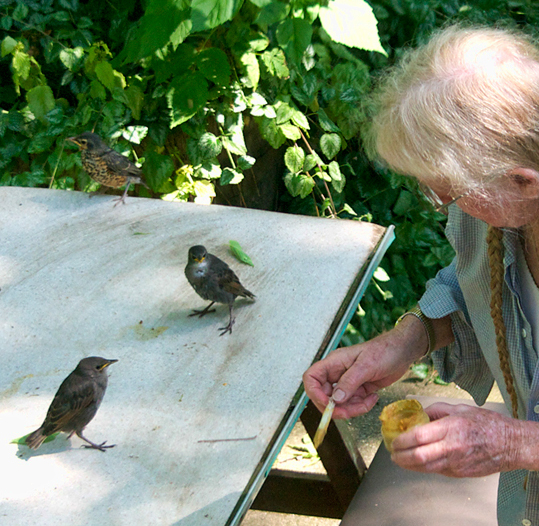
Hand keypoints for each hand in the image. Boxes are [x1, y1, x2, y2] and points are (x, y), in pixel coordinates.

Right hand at [303, 317, 424, 418]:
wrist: (402, 352)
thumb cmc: (384, 351)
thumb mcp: (366, 366)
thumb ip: (349, 382)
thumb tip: (335, 399)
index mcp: (334, 363)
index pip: (312, 378)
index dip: (314, 393)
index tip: (328, 405)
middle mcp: (337, 373)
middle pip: (324, 396)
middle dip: (336, 408)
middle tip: (349, 413)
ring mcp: (348, 382)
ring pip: (340, 404)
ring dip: (352, 409)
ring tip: (368, 402)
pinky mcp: (358, 389)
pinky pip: (353, 404)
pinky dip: (362, 406)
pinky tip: (373, 398)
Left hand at [391, 403, 521, 476]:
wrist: (510, 444)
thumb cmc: (486, 424)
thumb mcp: (459, 408)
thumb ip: (436, 410)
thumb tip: (419, 414)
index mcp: (451, 428)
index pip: (419, 436)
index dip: (402, 440)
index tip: (394, 439)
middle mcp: (452, 447)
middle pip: (419, 456)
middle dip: (400, 456)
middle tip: (392, 452)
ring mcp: (456, 463)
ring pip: (425, 468)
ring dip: (408, 465)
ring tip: (399, 459)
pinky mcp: (460, 473)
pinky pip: (436, 471)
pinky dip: (423, 467)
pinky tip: (416, 462)